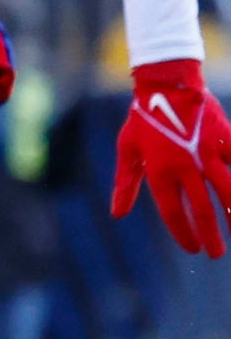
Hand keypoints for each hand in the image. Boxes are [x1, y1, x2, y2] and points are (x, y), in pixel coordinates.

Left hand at [113, 58, 230, 256]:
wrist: (169, 84)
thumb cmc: (144, 119)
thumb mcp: (128, 150)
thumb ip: (125, 183)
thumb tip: (118, 214)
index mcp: (160, 170)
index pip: (173, 212)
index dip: (183, 233)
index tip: (192, 249)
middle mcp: (186, 165)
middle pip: (203, 209)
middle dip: (212, 235)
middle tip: (217, 255)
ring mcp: (209, 153)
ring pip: (229, 191)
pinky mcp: (225, 140)